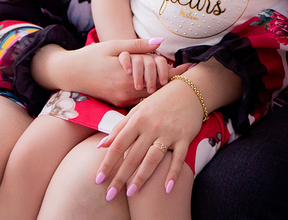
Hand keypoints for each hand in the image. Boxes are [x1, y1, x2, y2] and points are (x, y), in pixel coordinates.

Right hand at [35, 38, 188, 105]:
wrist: (69, 74)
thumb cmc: (92, 56)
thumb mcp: (114, 46)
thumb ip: (137, 46)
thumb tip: (160, 42)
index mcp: (127, 75)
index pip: (158, 75)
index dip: (176, 72)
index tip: (191, 67)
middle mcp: (126, 91)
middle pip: (157, 88)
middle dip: (170, 80)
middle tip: (186, 72)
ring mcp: (122, 100)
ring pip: (149, 96)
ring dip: (160, 87)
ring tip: (176, 79)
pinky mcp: (118, 104)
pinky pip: (139, 100)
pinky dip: (149, 93)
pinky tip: (156, 85)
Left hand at [93, 78, 203, 199]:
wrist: (189, 91)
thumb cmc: (160, 102)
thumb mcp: (137, 111)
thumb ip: (119, 128)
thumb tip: (101, 145)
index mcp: (138, 120)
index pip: (118, 145)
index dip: (107, 163)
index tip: (98, 179)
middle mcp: (151, 127)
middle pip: (133, 156)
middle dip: (120, 177)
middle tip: (110, 195)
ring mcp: (169, 133)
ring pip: (152, 159)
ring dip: (141, 177)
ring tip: (131, 193)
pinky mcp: (184, 137)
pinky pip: (178, 158)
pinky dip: (173, 173)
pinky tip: (167, 188)